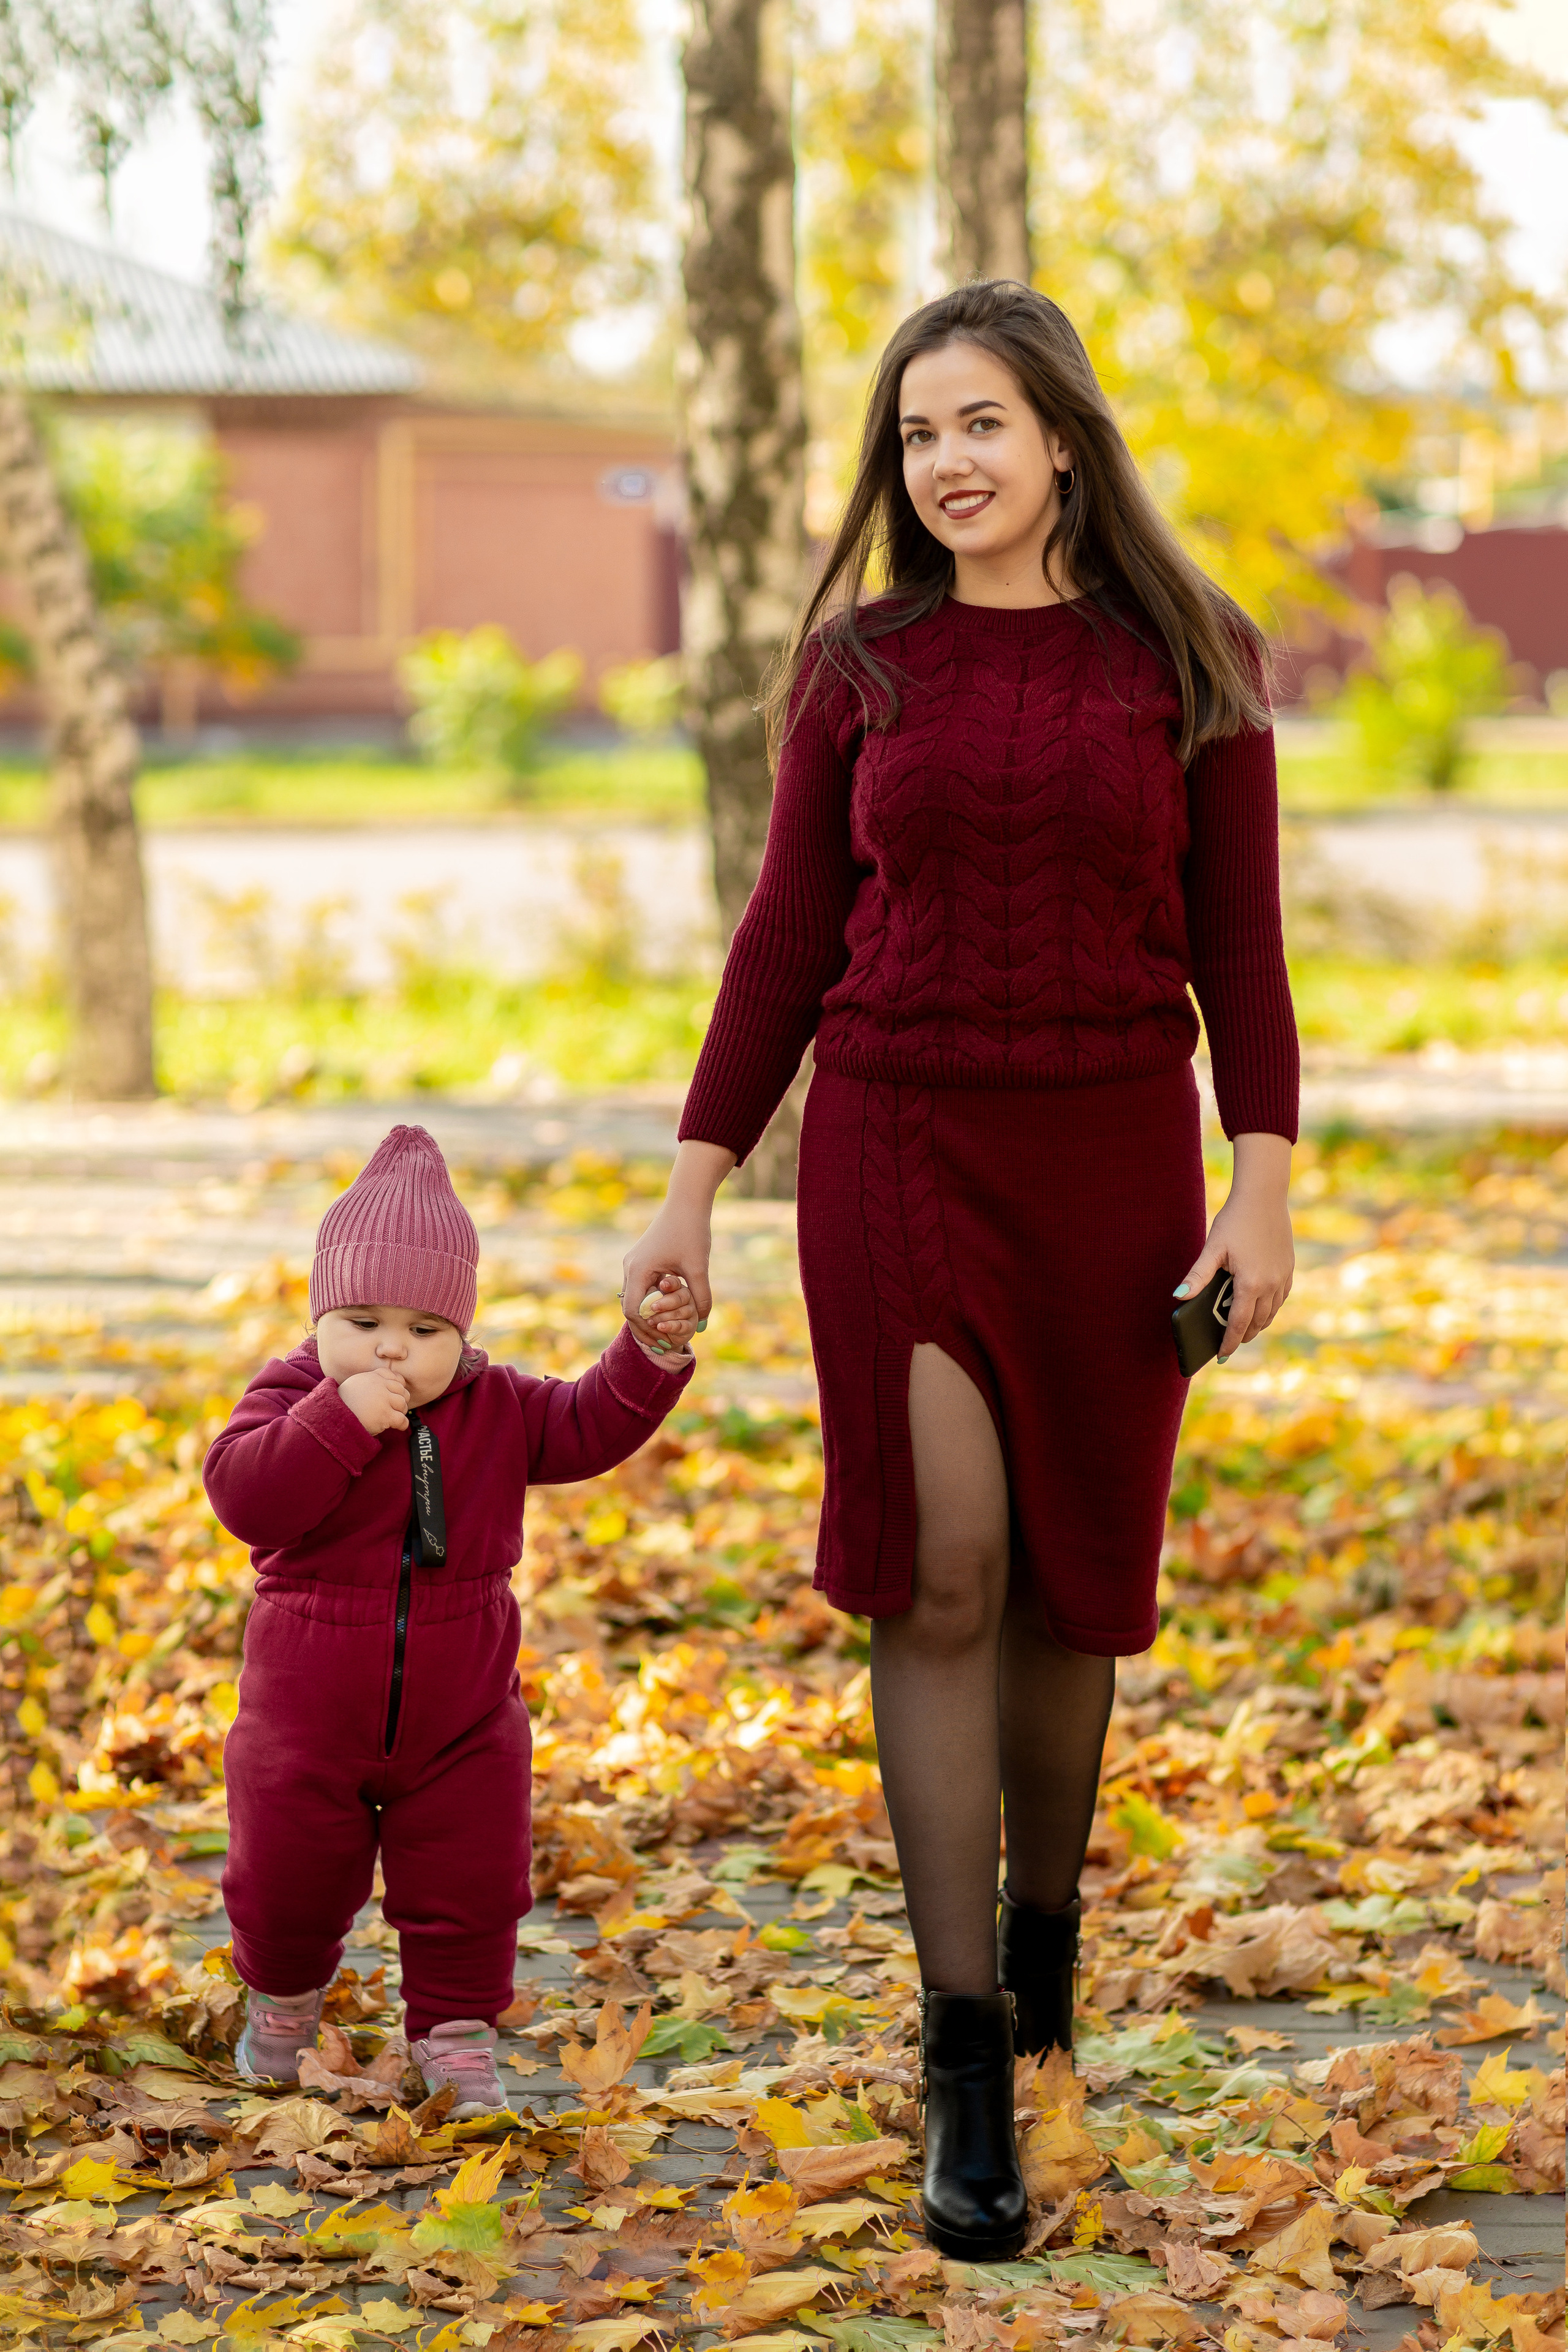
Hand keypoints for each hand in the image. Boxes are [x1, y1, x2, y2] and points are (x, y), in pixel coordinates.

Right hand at [337, 1366, 410, 1432]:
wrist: (333, 1416)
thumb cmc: (343, 1402)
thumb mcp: (356, 1383)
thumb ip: (371, 1381)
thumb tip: (387, 1383)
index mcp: (374, 1377)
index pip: (397, 1378)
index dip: (398, 1388)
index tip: (394, 1396)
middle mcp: (380, 1386)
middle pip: (402, 1391)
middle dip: (400, 1400)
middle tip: (394, 1408)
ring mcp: (383, 1400)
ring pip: (403, 1404)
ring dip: (400, 1412)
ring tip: (392, 1417)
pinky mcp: (385, 1415)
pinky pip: (402, 1419)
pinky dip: (402, 1424)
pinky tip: (396, 1426)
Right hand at [621, 1139, 733, 1347]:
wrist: (687, 1201)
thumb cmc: (692, 1230)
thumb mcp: (698, 1267)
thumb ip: (700, 1297)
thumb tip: (702, 1325)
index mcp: (638, 1270)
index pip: (632, 1311)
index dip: (646, 1331)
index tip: (663, 1342)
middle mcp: (630, 1267)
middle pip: (631, 1307)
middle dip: (647, 1327)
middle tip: (665, 1344)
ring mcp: (634, 1263)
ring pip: (636, 1298)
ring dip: (650, 1315)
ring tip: (667, 1332)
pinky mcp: (643, 1260)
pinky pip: (643, 1287)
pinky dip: (653, 1302)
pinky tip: (669, 1312)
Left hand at [1174, 1132, 1293, 1362]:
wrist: (1264, 1197)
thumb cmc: (1235, 1221)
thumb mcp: (1213, 1248)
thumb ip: (1198, 1275)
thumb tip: (1179, 1296)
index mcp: (1250, 1283)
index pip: (1238, 1324)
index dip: (1229, 1342)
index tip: (1221, 1356)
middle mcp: (1271, 1285)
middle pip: (1257, 1322)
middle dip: (1243, 1336)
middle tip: (1229, 1345)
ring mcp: (1283, 1277)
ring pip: (1271, 1313)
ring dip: (1258, 1325)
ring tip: (1244, 1331)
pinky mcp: (1289, 1269)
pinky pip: (1280, 1298)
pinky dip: (1270, 1309)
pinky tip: (1260, 1308)